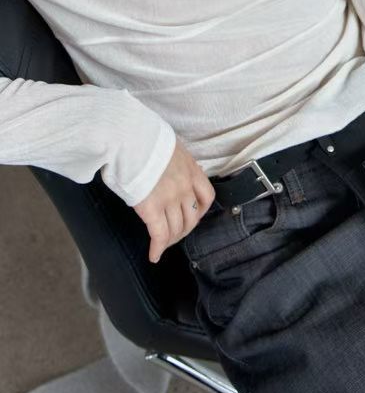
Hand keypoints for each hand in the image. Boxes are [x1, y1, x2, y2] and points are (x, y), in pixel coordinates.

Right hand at [132, 136, 215, 262]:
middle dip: (184, 229)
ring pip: (176, 228)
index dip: (201, 211)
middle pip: (192, 217)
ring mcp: (169, 198)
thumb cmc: (144, 137)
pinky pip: (159, 235)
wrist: (130, 137)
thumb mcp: (169, 145)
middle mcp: (185, 186)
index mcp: (191, 169)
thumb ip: (174, 160)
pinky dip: (157, 248)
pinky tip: (154, 255)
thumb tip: (169, 166)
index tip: (194, 215)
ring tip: (162, 244)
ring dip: (170, 240)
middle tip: (175, 234)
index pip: (207, 196)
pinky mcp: (151, 208)